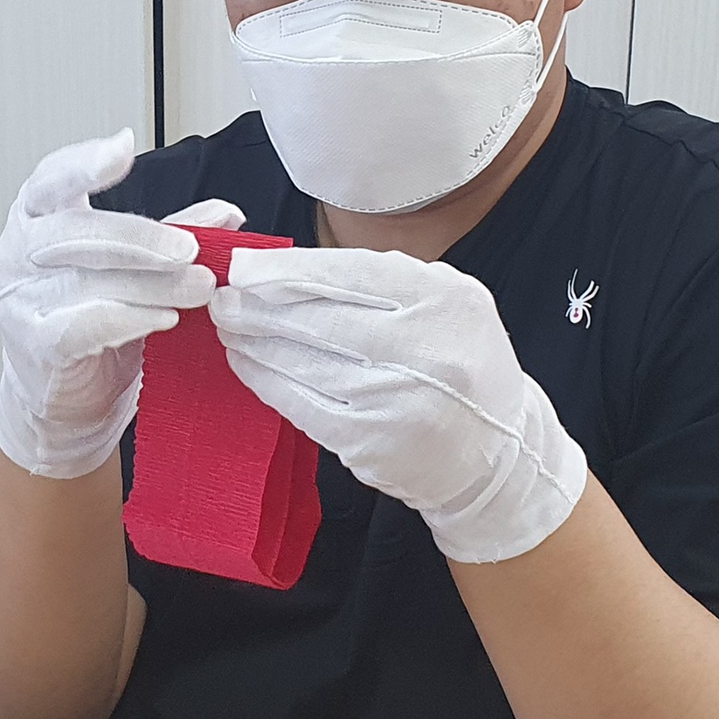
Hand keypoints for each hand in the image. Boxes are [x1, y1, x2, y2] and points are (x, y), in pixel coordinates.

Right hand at [0, 130, 242, 477]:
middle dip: (142, 237)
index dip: (86, 162)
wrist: (67, 399)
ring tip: (199, 287)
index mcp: (36, 218)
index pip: (52, 178)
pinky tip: (163, 319)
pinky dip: (130, 318)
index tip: (123, 147)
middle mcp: (18, 251)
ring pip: (87, 278)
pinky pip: (84, 323)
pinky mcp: (33, 343)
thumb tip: (225, 214)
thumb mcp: (136, 270)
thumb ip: (174, 236)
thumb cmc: (93, 324)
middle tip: (193, 250)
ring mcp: (18, 298)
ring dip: (152, 283)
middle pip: (76, 230)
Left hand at [211, 246, 585, 562]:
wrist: (497, 451)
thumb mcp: (445, 301)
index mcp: (444, 299)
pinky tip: (246, 364)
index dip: (285, 269)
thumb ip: (381, 280)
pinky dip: (266, 382)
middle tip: (221, 297)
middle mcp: (423, 348)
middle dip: (259, 305)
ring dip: (254, 342)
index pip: (348, 273)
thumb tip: (289, 267)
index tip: (244, 266)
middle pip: (319, 317)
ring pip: (303, 362)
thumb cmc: (458, 362)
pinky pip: (301, 406)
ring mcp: (395, 400)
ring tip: (228, 326)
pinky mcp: (369, 443)